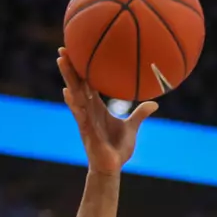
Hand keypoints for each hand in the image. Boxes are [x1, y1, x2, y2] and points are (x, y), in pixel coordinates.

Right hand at [58, 49, 155, 174]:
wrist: (112, 168)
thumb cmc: (118, 149)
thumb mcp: (131, 128)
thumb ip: (140, 114)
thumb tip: (155, 103)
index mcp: (97, 107)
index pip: (88, 83)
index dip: (82, 68)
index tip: (77, 51)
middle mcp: (88, 110)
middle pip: (77, 84)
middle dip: (70, 67)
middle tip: (63, 48)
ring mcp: (85, 119)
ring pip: (75, 94)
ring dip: (68, 77)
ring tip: (61, 61)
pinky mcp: (86, 130)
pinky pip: (79, 114)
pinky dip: (73, 103)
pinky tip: (68, 92)